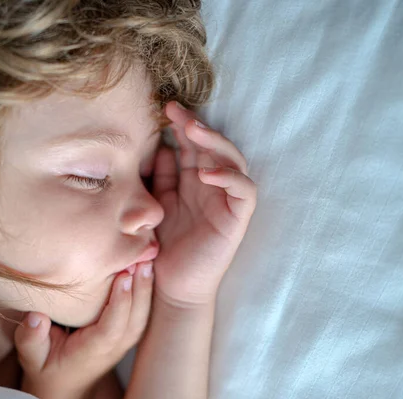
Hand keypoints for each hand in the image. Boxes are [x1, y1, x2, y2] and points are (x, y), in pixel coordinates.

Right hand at [14, 262, 153, 398]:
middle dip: (140, 288)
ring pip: (142, 315)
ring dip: (146, 287)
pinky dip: (145, 291)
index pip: (111, 328)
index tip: (123, 276)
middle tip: (143, 258)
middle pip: (135, 319)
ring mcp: (123, 342)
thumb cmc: (48, 368)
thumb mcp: (31, 357)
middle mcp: (113, 346)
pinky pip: (142, 312)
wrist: (65, 386)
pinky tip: (145, 268)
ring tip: (148, 258)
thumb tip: (36, 317)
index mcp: (92, 350)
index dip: (120, 302)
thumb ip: (31, 339)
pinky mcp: (127, 333)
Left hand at [151, 101, 256, 306]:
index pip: (193, 145)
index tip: (164, 108)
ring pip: (234, 161)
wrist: (172, 285)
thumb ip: (161, 176)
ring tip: (193, 131)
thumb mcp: (158, 203)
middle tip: (176, 110)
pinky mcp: (237, 220)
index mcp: (194, 180)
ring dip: (215, 143)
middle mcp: (213, 186)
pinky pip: (244, 192)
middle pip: (214, 147)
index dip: (182, 125)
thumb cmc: (165, 245)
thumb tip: (160, 145)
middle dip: (197, 126)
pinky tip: (206, 173)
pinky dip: (229, 178)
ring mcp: (228, 201)